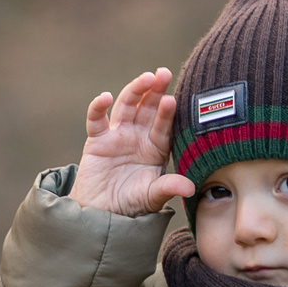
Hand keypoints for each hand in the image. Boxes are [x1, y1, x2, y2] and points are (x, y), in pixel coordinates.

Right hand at [70, 70, 196, 216]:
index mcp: (157, 146)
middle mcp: (139, 135)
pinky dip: (98, 107)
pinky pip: (97, 119)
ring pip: (127, 106)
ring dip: (134, 90)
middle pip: (148, 107)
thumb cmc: (132, 203)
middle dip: (156, 90)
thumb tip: (190, 189)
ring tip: (145, 78)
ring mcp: (118, 134)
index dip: (168, 112)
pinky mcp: (98, 139)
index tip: (172, 99)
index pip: (164, 125)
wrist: (104, 213)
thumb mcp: (152, 196)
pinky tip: (105, 97)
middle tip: (164, 73)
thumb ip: (168, 188)